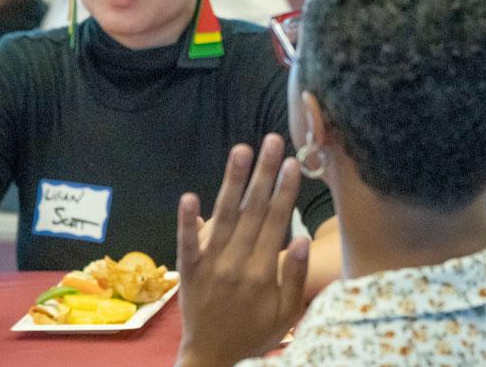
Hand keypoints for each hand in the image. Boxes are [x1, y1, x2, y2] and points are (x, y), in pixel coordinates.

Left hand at [175, 133, 310, 366]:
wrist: (213, 358)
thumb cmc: (255, 333)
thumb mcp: (287, 313)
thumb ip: (294, 275)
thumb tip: (299, 237)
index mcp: (262, 272)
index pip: (276, 221)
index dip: (284, 190)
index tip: (293, 162)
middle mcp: (236, 263)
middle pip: (253, 210)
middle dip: (264, 173)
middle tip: (272, 141)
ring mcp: (210, 265)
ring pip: (224, 216)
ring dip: (232, 181)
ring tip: (241, 150)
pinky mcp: (188, 270)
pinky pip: (186, 242)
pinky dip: (187, 220)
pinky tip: (189, 196)